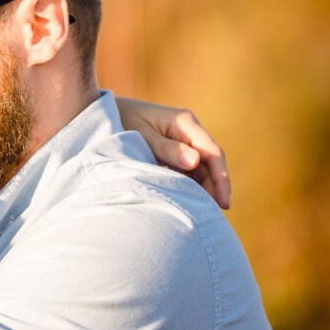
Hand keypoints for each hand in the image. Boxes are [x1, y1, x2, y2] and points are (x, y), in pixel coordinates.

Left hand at [116, 97, 230, 208]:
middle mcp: (189, 130)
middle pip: (211, 162)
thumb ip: (166, 149)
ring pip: (203, 168)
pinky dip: (193, 185)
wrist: (106, 115)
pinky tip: (193, 203)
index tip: (224, 202)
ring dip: (206, 188)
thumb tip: (195, 162)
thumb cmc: (121, 122)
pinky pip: (191, 170)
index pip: (211, 152)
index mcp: (184, 122)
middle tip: (217, 214)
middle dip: (217, 187)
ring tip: (206, 213)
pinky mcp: (176, 151)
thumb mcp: (141, 136)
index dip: (221, 178)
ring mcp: (184, 140)